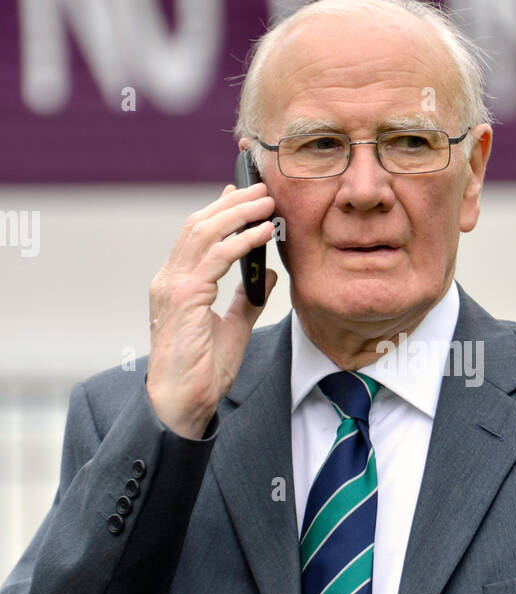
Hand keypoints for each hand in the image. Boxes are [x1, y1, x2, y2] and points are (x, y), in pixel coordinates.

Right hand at [146, 181, 277, 438]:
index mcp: (176, 284)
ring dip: (239, 213)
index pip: (196, 234)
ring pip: (205, 232)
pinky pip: (217, 257)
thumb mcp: (233, 329)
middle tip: (263, 189)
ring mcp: (173, 286)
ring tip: (268, 202)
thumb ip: (248, 299)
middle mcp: (169, 279)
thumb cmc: (202, 372)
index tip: (244, 192)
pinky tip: (264, 232)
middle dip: (232, 202)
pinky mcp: (185, 297)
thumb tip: (267, 274)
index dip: (220, 209)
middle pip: (199, 224)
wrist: (182, 403)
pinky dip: (242, 240)